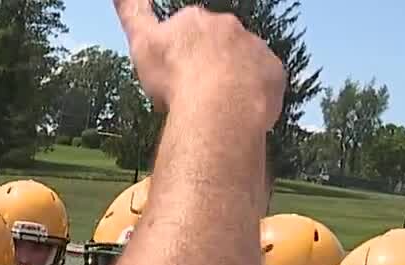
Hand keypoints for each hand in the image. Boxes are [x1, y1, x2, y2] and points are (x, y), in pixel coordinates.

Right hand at [114, 0, 284, 131]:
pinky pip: (263, 81)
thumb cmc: (176, 77)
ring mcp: (255, 48)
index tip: (171, 74)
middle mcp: (229, 26)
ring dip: (231, 78)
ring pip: (241, 62)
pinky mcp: (273, 72)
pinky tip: (238, 111)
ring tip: (216, 107)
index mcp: (196, 20)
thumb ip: (132, 12)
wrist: (219, 105)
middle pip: (215, 44)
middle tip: (191, 93)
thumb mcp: (142, 43)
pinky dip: (253, 93)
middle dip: (206, 63)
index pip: (186, 30)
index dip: (177, 53)